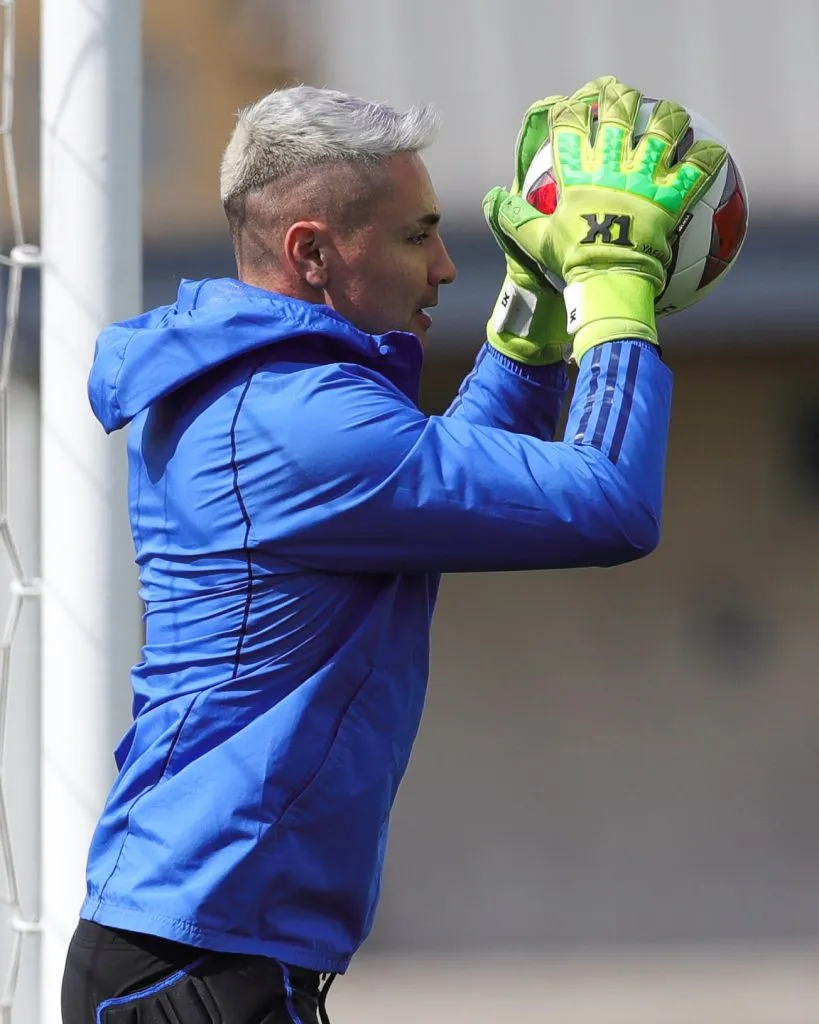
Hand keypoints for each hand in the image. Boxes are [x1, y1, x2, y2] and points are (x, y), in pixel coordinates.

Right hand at [484, 76, 727, 362]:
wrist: (608, 285)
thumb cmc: (570, 266)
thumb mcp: (535, 243)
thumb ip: (513, 218)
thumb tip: (492, 198)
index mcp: (577, 176)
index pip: (568, 126)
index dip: (570, 107)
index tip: (574, 102)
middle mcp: (611, 168)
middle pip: (618, 114)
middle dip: (619, 96)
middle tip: (623, 94)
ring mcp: (643, 181)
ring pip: (663, 130)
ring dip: (668, 116)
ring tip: (670, 113)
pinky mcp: (670, 198)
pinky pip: (696, 170)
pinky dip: (706, 158)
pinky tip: (712, 150)